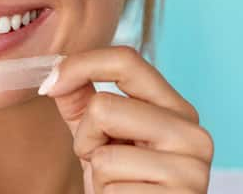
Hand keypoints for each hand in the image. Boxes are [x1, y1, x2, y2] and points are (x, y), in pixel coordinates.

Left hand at [42, 46, 213, 193]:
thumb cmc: (123, 185)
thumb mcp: (100, 139)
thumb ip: (82, 104)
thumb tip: (55, 71)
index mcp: (174, 108)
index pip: (127, 60)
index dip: (81, 64)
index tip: (50, 82)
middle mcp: (191, 131)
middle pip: (104, 107)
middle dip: (86, 139)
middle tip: (103, 162)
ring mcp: (192, 167)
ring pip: (105, 154)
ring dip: (97, 175)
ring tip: (119, 185)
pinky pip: (113, 188)